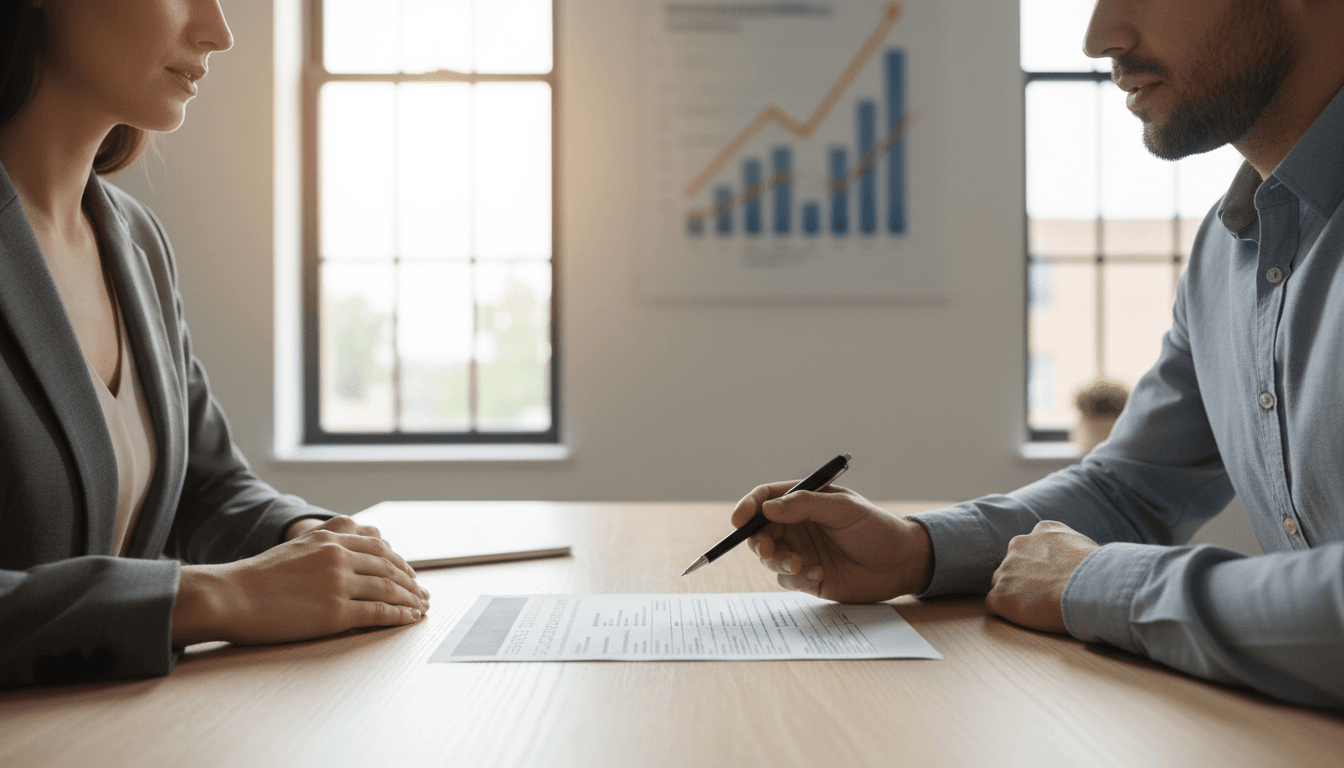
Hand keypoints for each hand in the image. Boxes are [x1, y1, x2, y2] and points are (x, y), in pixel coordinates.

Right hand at [172, 516, 430, 645]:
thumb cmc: (258, 576)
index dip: (399, 561)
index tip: (409, 573)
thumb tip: (360, 528)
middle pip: (388, 566)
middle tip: (422, 592)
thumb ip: (328, 533)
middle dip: (410, 581)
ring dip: (411, 599)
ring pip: (389, 588)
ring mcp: (338, 584)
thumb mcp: (298, 543)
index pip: (378, 546)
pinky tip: (410, 619)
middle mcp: (339, 556)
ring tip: (422, 607)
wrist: (231, 596)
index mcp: (330, 538)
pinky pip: (379, 612)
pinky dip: (400, 616)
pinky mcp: (335, 612)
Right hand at [732, 482, 932, 603]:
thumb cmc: (876, 528)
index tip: (738, 520)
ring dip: (779, 561)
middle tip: (768, 550)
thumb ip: (806, 505)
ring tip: (802, 565)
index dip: (748, 507)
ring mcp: (801, 551)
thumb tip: (768, 508)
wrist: (901, 564)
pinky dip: (796, 578)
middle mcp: (797, 525)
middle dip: (758, 541)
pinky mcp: (807, 577)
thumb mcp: (844, 509)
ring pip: (769, 557)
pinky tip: (820, 574)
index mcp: (804, 501)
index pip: (766, 498)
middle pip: (760, 530)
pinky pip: (786, 579)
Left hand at [985, 520, 1098, 633]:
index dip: (1041, 567)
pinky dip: (1007, 612)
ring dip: (1014, 595)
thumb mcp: (1086, 546)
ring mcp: (1006, 569)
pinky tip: (1027, 617)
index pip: (1032, 547)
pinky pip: (994, 604)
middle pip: (1014, 565)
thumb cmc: (1100, 573)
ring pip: (1002, 584)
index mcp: (1042, 530)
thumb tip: (1074, 562)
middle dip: (1024, 579)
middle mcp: (1019, 544)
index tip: (1052, 579)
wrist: (1092, 588)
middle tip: (1044, 596)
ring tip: (1039, 609)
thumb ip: (1069, 549)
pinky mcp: (1000, 594)